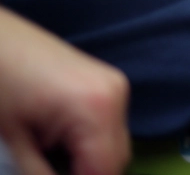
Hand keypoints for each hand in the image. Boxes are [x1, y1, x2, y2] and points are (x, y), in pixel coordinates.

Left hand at [0, 8, 129, 174]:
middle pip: (118, 158)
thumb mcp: (15, 144)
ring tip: (51, 158)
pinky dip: (90, 140)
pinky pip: (110, 124)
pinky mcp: (107, 81)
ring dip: (90, 158)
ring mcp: (115, 84)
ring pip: (116, 143)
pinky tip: (59, 140)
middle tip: (50, 169)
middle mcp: (116, 95)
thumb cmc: (0, 85)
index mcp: (97, 109)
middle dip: (90, 171)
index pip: (107, 170)